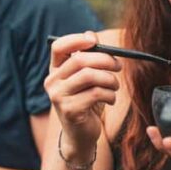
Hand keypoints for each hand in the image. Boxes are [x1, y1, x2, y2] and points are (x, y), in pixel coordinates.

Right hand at [45, 31, 120, 160]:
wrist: (80, 135)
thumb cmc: (86, 102)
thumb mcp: (87, 79)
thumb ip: (88, 57)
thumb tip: (91, 34)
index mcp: (55, 70)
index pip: (58, 47)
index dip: (76, 40)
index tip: (94, 40)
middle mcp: (52, 82)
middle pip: (79, 60)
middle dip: (105, 60)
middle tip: (118, 66)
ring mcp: (58, 97)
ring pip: (90, 76)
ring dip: (110, 80)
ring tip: (115, 87)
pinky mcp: (70, 110)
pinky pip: (96, 93)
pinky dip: (110, 95)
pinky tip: (110, 100)